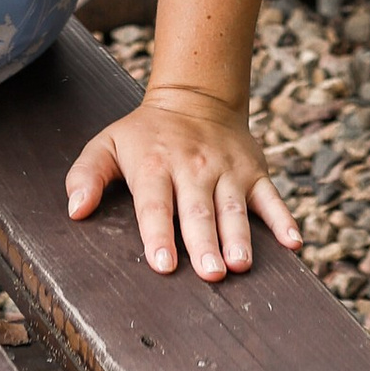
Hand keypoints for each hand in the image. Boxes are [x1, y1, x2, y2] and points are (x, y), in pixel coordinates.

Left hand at [64, 83, 301, 281]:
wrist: (195, 97)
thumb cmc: (145, 133)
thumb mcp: (108, 144)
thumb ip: (86, 174)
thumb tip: (75, 210)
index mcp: (155, 165)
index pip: (155, 204)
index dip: (158, 234)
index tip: (163, 264)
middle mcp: (193, 167)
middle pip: (198, 210)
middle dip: (204, 242)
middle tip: (210, 274)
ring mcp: (227, 169)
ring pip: (234, 206)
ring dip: (240, 236)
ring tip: (241, 264)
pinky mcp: (254, 171)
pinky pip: (272, 197)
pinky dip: (284, 219)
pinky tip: (294, 243)